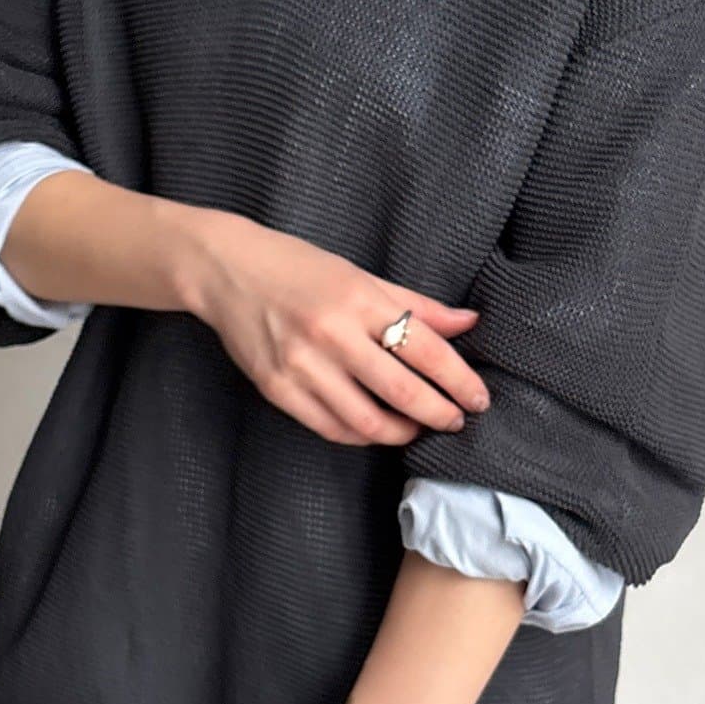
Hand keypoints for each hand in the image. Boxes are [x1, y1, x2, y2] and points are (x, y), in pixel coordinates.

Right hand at [185, 211, 489, 445]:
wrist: (226, 271)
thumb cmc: (298, 268)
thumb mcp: (360, 275)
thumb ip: (416, 304)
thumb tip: (470, 323)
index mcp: (359, 300)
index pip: (427, 350)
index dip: (460, 381)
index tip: (478, 398)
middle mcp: (331, 334)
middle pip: (402, 392)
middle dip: (439, 414)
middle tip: (456, 421)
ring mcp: (300, 365)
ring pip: (367, 421)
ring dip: (401, 432)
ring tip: (416, 427)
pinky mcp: (277, 388)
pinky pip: (330, 427)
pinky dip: (361, 435)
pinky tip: (376, 428)